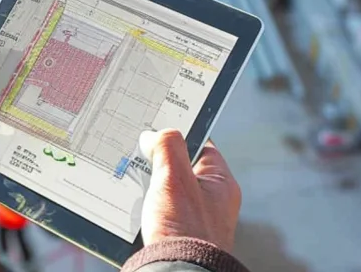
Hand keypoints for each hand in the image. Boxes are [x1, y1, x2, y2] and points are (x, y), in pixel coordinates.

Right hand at [138, 129, 241, 250]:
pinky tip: (140, 208)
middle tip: (142, 159)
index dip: (179, 132)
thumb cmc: (184, 230)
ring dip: (152, 187)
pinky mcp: (181, 233)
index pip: (201, 143)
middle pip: (182, 166)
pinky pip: (163, 209)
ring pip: (169, 189)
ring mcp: (197, 218)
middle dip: (159, 162)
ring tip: (141, 188)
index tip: (157, 127)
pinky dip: (150, 206)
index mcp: (221, 183)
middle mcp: (212, 200)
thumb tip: (155, 135)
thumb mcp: (174, 178)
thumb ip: (167, 146)